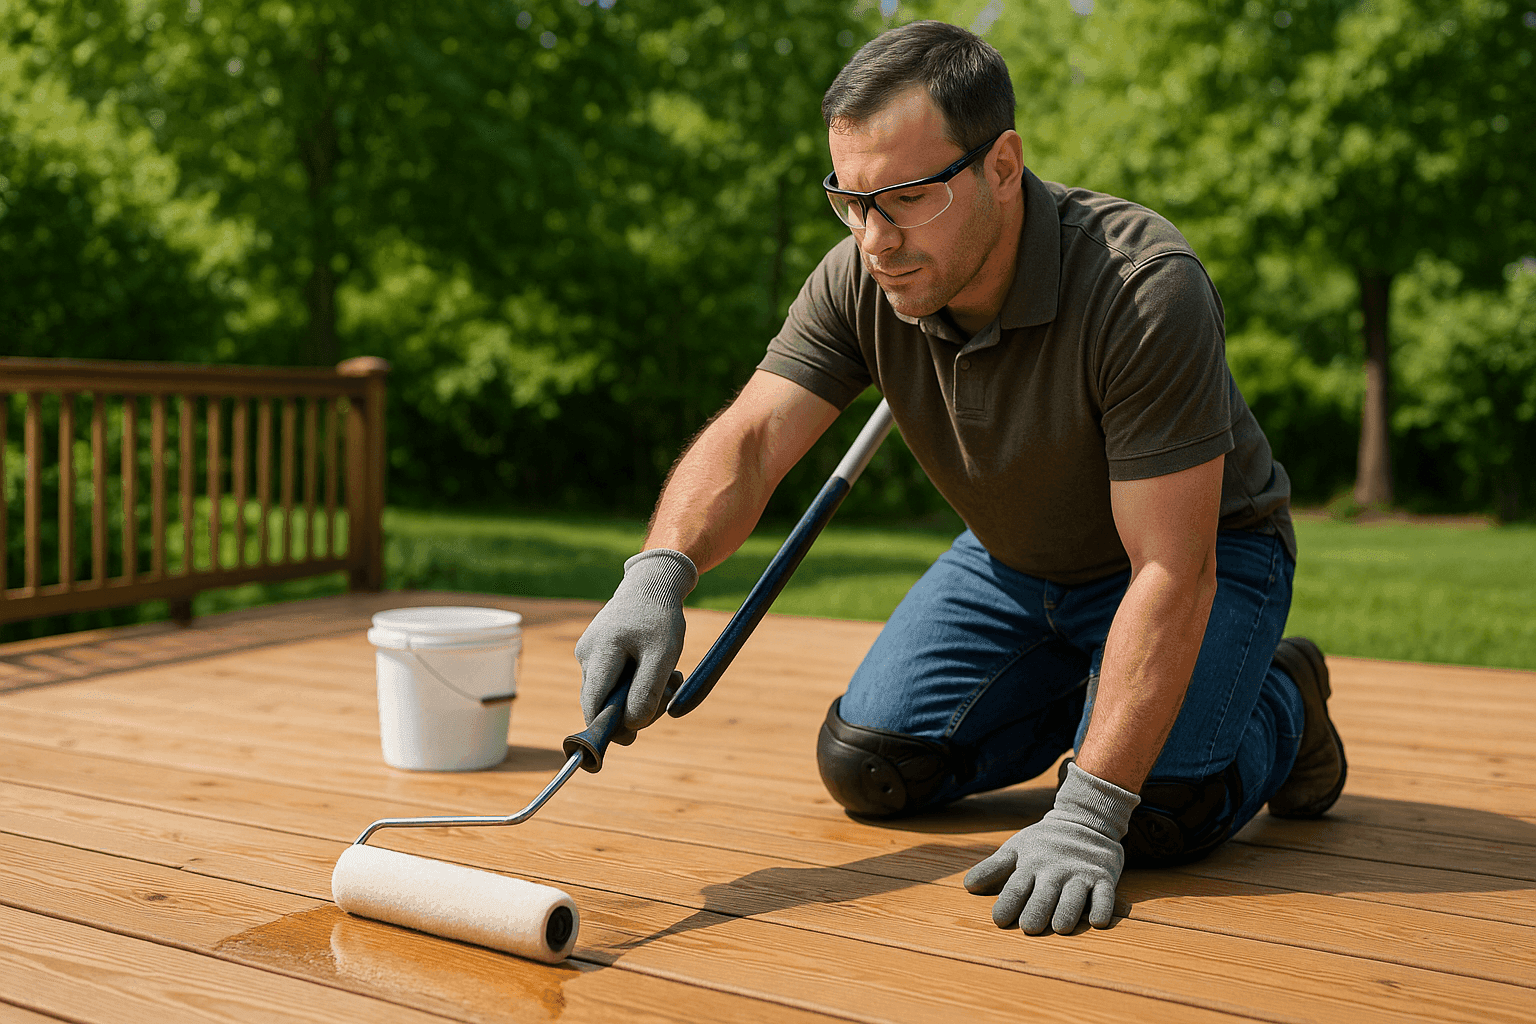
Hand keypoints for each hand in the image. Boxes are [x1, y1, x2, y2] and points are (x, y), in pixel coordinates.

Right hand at [574, 548, 696, 743]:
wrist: (653, 584)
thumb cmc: (660, 618)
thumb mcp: (663, 655)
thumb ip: (647, 691)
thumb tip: (631, 727)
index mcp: (599, 651)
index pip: (593, 702)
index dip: (606, 726)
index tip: (629, 739)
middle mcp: (586, 653)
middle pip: (601, 701)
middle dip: (631, 709)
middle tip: (665, 699)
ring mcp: (588, 652)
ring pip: (609, 693)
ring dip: (637, 695)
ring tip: (668, 676)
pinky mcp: (596, 652)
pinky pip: (612, 680)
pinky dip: (634, 682)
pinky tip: (653, 668)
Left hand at [963, 762, 1139, 933]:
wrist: (1085, 819)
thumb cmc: (1044, 842)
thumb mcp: (1016, 849)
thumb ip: (992, 868)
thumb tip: (967, 886)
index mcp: (1031, 864)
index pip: (1017, 886)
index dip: (1008, 902)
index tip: (999, 920)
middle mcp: (1055, 870)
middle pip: (1045, 893)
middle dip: (1037, 909)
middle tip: (1030, 927)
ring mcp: (1081, 873)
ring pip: (1075, 896)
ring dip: (1068, 910)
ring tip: (1060, 927)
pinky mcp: (1104, 877)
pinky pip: (1105, 894)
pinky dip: (1103, 907)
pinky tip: (1097, 922)